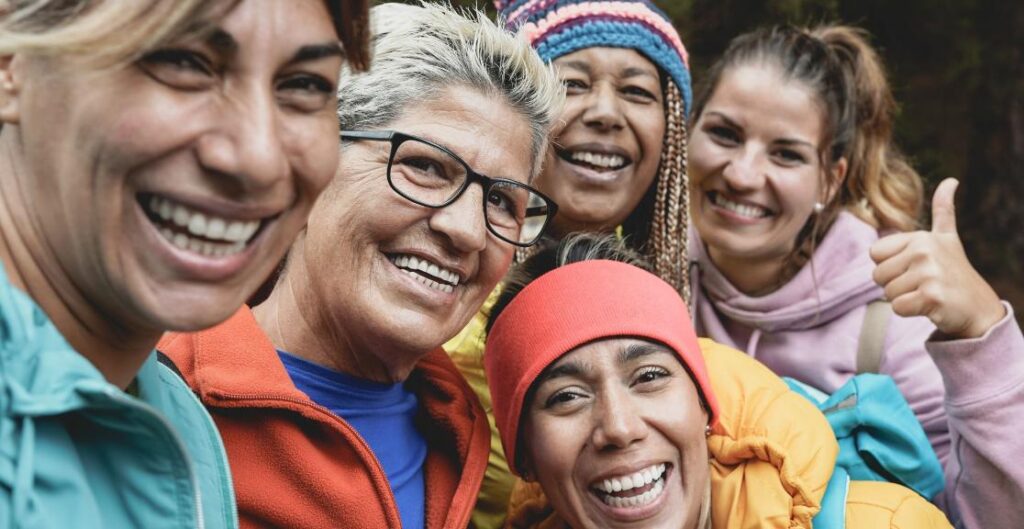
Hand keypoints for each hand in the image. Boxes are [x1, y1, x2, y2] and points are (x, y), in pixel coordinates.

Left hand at [870, 178, 1005, 338]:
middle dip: (894, 285)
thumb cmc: (953, 272)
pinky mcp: (931, 296)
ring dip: (903, 298)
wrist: (977, 307)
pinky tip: (929, 305)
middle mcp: (925, 251)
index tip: (913, 267)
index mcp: (921, 237)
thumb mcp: (947, 238)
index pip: (874, 253)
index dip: (888, 265)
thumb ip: (943, 210)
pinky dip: (909, 311)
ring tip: (926, 293)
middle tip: (921, 284)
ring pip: (887, 293)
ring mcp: (929, 273)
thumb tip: (951, 180)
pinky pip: (897, 307)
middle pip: (877, 275)